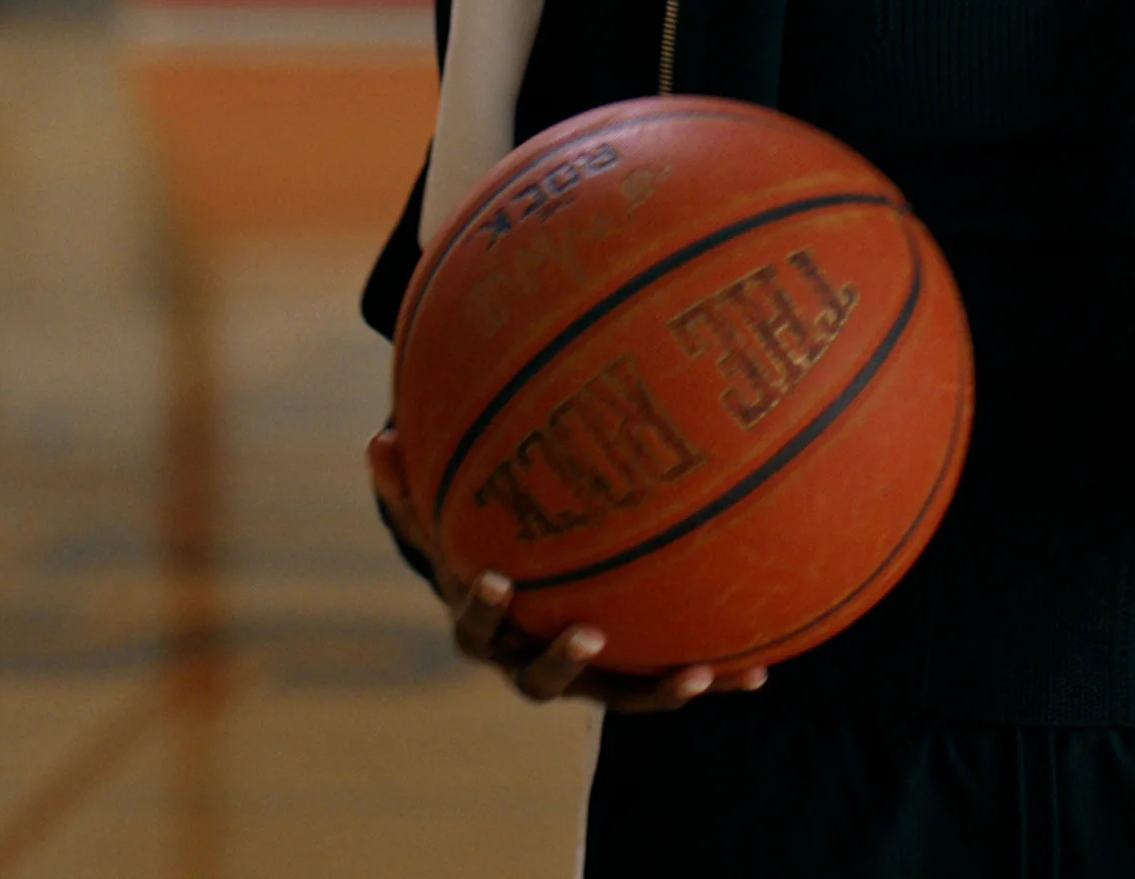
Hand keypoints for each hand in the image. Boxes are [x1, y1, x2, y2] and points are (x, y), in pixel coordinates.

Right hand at [365, 427, 767, 710]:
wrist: (521, 599)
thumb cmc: (479, 545)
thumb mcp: (446, 517)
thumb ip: (413, 487)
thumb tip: (376, 438)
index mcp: (487, 627)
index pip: (473, 626)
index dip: (480, 607)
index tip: (494, 578)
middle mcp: (531, 661)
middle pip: (540, 680)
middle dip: (562, 661)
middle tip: (587, 634)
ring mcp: (586, 677)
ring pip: (617, 696)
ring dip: (654, 689)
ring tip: (694, 674)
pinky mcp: (630, 676)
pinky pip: (671, 682)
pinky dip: (715, 678)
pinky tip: (758, 674)